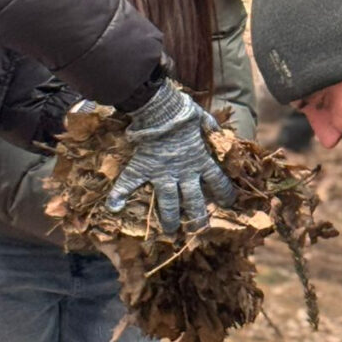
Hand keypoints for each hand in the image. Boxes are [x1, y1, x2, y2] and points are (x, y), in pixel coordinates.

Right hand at [106, 81, 235, 232]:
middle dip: (197, 217)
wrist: (160, 109)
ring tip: (170, 232)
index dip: (224, 193)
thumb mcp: (203, 118)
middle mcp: (184, 171)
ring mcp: (162, 172)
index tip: (228, 203)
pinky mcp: (143, 167)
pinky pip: (129, 183)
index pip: (217, 180)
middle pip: (193, 200)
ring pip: (167, 201)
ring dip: (168, 217)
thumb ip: (211, 126)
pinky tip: (113, 208)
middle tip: (198, 230)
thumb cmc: (183, 112)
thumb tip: (219, 130)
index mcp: (200, 159)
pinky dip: (118, 194)